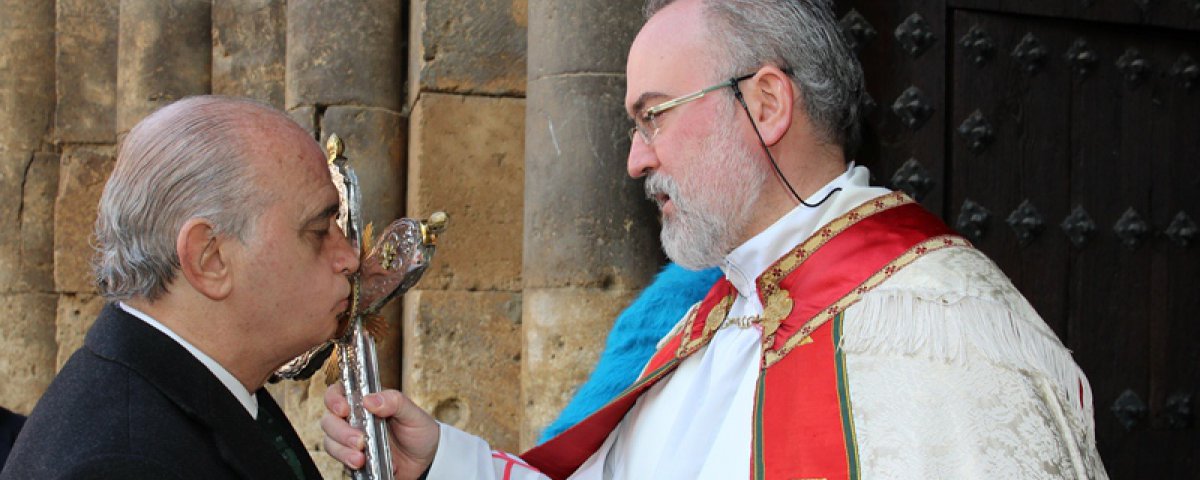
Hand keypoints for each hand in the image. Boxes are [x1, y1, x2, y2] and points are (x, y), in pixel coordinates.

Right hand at [322, 383, 439, 479]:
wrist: (426, 460)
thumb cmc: (419, 431)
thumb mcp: (412, 413)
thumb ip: (394, 401)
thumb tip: (370, 399)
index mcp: (365, 402)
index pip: (338, 393)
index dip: (334, 399)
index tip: (343, 409)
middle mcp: (354, 419)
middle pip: (329, 420)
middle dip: (340, 431)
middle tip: (359, 440)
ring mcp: (351, 440)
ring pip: (330, 442)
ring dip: (342, 450)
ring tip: (360, 458)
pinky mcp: (352, 458)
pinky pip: (339, 460)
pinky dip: (347, 462)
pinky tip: (362, 464)